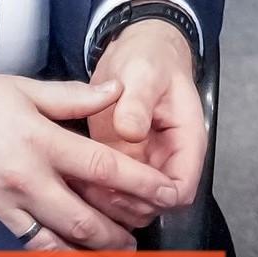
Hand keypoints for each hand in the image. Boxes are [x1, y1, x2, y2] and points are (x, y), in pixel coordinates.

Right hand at [0, 54, 179, 249]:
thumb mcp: (26, 88)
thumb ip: (75, 96)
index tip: (165, 192)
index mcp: (41, 140)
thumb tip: (116, 92)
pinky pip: (29, 243)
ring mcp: (8, 202)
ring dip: (93, 250)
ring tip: (121, 255)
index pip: (102, 167)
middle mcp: (27, 177)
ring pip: (59, 238)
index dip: (139, 182)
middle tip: (150, 234)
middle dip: (122, 229)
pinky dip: (56, 256)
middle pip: (85, 215)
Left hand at [83, 19, 206, 228]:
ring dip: (108, 203)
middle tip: (92, 187)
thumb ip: (138, 101)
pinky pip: (113, 192)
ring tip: (78, 183)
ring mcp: (144, 164)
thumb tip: (130, 132)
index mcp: (185, 141)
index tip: (123, 185)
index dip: (155, 196)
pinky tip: (72, 179)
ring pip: (133, 206)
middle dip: (126, 204)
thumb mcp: (143, 73)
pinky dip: (96, 193)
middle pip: (155, 205)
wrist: (137, 50)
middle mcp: (168, 159)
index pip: (181, 189)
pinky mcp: (122, 163)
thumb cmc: (148, 59)